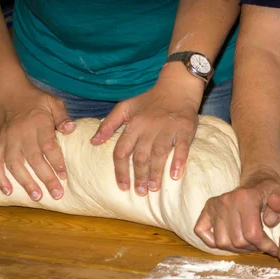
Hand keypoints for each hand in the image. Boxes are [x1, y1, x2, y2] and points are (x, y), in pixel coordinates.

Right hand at [0, 81, 74, 200]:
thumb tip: (71, 128)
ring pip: (14, 164)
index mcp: (38, 124)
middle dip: (45, 178)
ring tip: (37, 196)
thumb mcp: (53, 103)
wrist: (9, 93)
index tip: (64, 176)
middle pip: (33, 159)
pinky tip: (8, 191)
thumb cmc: (36, 100)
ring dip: (25, 182)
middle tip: (57, 194)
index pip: (48, 146)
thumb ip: (63, 117)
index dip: (56, 161)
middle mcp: (22, 134)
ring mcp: (8, 140)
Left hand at [90, 75, 200, 195]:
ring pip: (159, 153)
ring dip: (156, 172)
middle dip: (139, 176)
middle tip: (140, 192)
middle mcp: (149, 126)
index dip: (120, 170)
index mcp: (133, 123)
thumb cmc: (150, 100)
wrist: (177, 86)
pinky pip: (182, 146)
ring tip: (154, 188)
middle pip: (141, 155)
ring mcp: (168, 127)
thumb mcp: (125, 107)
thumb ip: (108, 124)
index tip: (122, 186)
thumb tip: (94, 142)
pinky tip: (175, 175)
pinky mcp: (185, 128)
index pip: (122, 151)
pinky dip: (179, 161)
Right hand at [194, 168, 279, 254]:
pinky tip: (229, 239)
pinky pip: (202, 232)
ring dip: (236, 248)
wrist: (258, 181)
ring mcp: (215, 205)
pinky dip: (213, 241)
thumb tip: (269, 221)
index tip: (274, 249)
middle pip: (237, 241)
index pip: (252, 234)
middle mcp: (227, 200)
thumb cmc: (272, 192)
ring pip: (222, 242)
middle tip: (261, 245)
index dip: (265, 246)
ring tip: (248, 243)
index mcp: (246, 197)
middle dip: (253, 248)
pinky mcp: (206, 210)